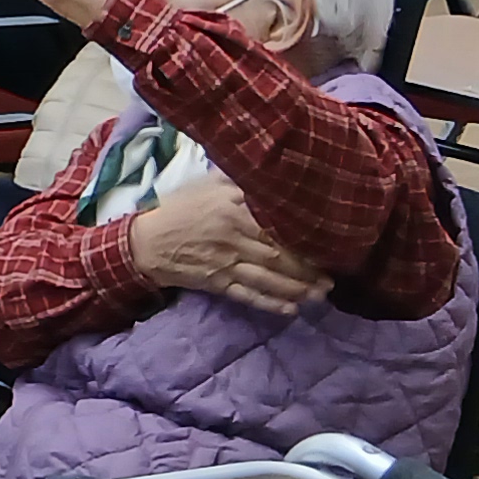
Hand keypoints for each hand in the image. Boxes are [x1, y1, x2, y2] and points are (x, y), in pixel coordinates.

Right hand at [127, 171, 331, 317]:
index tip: (327, 243)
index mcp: (232, 210)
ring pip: (268, 279)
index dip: (303, 237)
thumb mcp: (206, 185)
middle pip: (279, 256)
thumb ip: (235, 181)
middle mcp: (233, 238)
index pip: (276, 225)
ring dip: (296, 289)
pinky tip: (291, 310)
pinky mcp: (217, 284)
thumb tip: (266, 169)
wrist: (146, 242)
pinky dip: (270, 304)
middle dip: (308, 270)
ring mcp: (225, 264)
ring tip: (320, 295)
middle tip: (332, 277)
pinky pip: (248, 296)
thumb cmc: (179, 209)